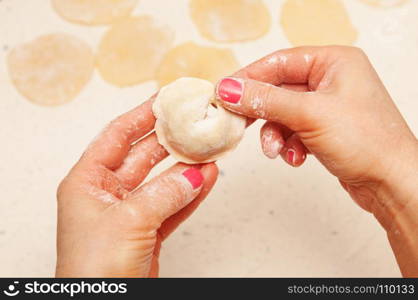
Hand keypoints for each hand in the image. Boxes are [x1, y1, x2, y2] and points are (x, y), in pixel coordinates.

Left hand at [56, 100, 217, 276]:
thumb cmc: (94, 270)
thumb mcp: (128, 221)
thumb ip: (164, 193)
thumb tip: (195, 173)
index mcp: (87, 182)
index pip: (117, 136)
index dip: (142, 115)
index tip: (166, 99)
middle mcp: (107, 193)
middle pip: (144, 156)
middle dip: (171, 140)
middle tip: (195, 122)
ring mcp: (130, 213)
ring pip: (163, 181)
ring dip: (186, 168)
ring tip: (210, 149)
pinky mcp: (148, 232)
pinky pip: (173, 205)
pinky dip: (191, 193)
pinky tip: (208, 178)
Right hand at [216, 46, 417, 275]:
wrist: (391, 183)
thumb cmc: (367, 142)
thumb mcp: (309, 114)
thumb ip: (266, 100)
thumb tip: (229, 88)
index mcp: (334, 62)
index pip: (279, 62)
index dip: (249, 77)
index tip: (223, 92)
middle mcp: (331, 80)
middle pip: (278, 89)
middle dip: (261, 112)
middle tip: (237, 123)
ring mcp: (327, 106)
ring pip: (282, 114)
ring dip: (274, 134)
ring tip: (276, 151)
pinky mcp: (324, 129)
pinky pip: (292, 131)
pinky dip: (288, 145)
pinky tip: (295, 158)